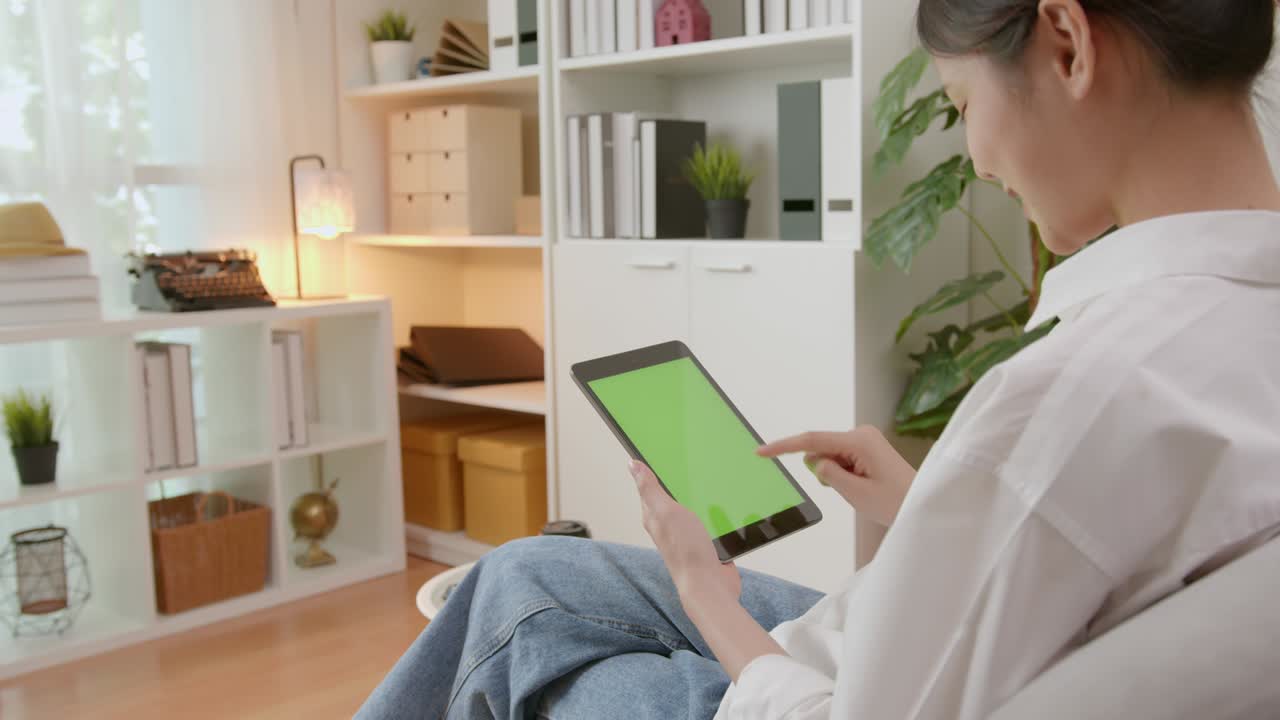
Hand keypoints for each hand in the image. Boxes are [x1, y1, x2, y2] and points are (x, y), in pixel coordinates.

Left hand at [629, 460, 741, 606]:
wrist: (710, 585)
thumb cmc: (686, 551)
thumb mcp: (666, 512)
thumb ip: (650, 488)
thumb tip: (632, 464)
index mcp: (655, 516)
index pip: (649, 487)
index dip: (651, 470)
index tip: (654, 452)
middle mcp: (669, 526)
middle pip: (670, 497)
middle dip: (676, 481)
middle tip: (684, 461)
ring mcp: (687, 535)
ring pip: (690, 510)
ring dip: (697, 497)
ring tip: (705, 479)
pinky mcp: (706, 543)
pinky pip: (708, 522)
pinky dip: (713, 513)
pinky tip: (721, 506)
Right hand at [757, 426, 915, 527]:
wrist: (923, 506)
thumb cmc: (894, 502)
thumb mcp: (855, 493)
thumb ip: (828, 474)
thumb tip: (815, 462)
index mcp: (858, 440)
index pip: (812, 440)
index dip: (783, 446)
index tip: (760, 452)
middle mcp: (860, 434)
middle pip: (822, 449)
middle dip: (823, 471)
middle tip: (850, 490)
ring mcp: (865, 440)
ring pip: (830, 457)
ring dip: (835, 475)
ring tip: (862, 490)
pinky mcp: (867, 449)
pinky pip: (841, 460)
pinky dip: (842, 474)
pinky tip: (862, 485)